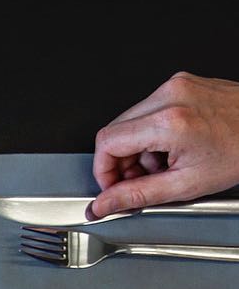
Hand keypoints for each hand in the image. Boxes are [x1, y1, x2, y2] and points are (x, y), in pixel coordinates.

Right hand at [90, 72, 238, 218]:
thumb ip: (136, 195)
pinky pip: (147, 111)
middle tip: (140, 180)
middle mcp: (170, 96)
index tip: (112, 187)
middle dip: (120, 162)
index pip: (107, 143)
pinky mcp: (180, 84)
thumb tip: (103, 204)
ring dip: (136, 150)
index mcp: (169, 121)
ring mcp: (175, 86)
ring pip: (129, 122)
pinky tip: (171, 148)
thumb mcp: (184, 184)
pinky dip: (151, 135)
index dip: (103, 171)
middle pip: (114, 131)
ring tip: (162, 164)